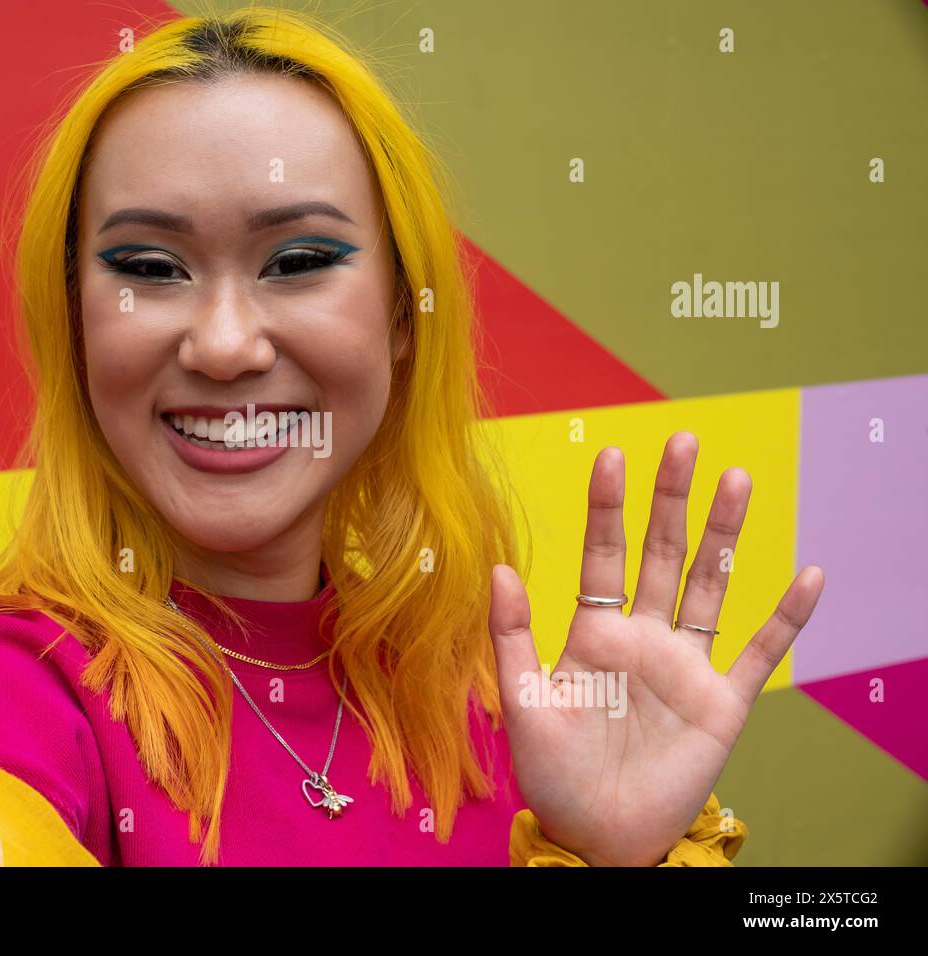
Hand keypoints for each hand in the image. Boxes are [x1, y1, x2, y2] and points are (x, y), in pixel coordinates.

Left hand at [489, 431, 823, 865]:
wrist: (595, 835)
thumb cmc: (552, 772)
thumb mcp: (521, 701)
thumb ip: (513, 636)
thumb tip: (499, 567)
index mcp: (593, 633)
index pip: (603, 555)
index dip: (608, 507)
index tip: (610, 454)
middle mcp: (643, 637)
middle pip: (663, 555)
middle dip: (672, 500)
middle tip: (683, 442)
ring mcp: (685, 666)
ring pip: (710, 586)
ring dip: (725, 535)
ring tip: (737, 479)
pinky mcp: (722, 703)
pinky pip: (759, 653)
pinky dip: (784, 618)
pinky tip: (807, 575)